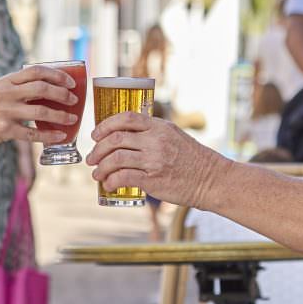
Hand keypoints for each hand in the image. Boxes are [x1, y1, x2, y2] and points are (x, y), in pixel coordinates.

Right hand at [0, 66, 81, 151]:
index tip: (71, 81)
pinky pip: (33, 133)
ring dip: (61, 116)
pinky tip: (60, 136)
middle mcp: (6, 94)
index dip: (57, 74)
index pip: (36, 71)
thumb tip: (48, 87)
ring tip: (73, 119)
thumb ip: (17, 87)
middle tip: (74, 100)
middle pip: (42, 88)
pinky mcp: (4, 130)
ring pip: (41, 111)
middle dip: (63, 94)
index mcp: (6, 81)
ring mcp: (5, 112)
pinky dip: (49, 135)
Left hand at [88, 112, 221, 209]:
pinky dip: (111, 181)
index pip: (126, 118)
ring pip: (116, 159)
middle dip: (98, 149)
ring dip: (101, 167)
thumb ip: (152, 132)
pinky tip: (108, 185)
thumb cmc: (192, 159)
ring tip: (97, 174)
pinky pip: (124, 178)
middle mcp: (155, 141)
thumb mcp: (174, 135)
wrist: (211, 179)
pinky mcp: (154, 180)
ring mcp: (154, 160)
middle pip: (116, 139)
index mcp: (159, 127)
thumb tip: (125, 134)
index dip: (105, 125)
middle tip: (91, 158)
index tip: (96, 135)